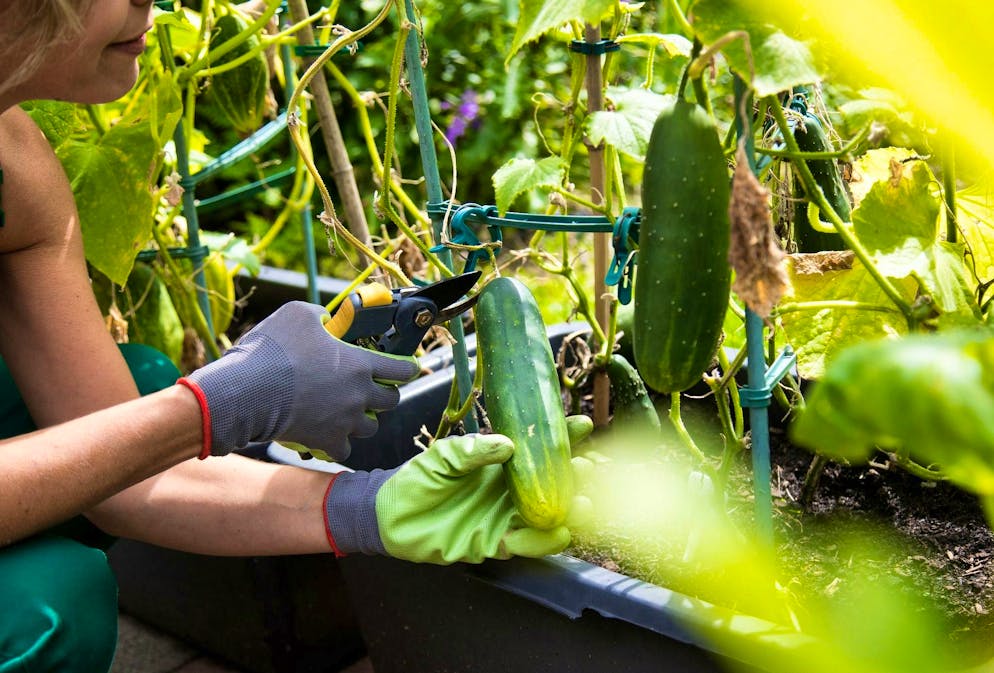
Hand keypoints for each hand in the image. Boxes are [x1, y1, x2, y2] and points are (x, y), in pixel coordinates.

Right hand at [179, 301, 419, 458]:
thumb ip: (321, 316)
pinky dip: (341, 444)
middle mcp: (359, 394)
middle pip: (392, 400)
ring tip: (349, 412)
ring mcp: (345, 421)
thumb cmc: (273, 349)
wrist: (248, 391)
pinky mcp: (327, 441)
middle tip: (373, 388)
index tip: (409, 368)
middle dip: (386, 394)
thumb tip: (326, 320)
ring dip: (364, 419)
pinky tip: (331, 436)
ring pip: (371, 426)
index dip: (408, 367)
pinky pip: (346, 450)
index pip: (402, 369)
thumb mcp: (298, 314)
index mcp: (359, 363)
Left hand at [324, 434, 572, 564]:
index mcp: (500, 464)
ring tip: (583, 503)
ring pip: (545, 515)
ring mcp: (503, 517)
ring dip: (568, 510)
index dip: (563, 437)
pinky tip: (560, 532)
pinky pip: (526, 544)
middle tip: (589, 467)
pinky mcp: (494, 543)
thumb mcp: (443, 456)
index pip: (538, 449)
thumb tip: (507, 445)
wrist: (391, 515)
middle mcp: (508, 490)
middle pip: (551, 483)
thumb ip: (472, 450)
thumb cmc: (418, 480)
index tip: (583, 425)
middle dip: (574, 475)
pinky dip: (544, 541)